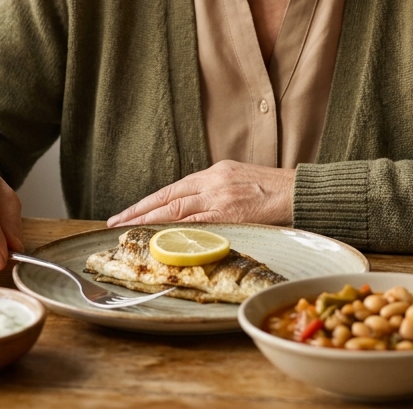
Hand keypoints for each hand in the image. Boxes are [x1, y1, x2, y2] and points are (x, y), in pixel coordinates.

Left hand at [107, 160, 294, 227]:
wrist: (297, 191)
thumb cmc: (272, 189)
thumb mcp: (239, 180)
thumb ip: (217, 192)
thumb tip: (196, 209)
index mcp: (214, 172)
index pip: (173, 188)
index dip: (148, 202)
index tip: (127, 211)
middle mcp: (213, 182)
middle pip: (168, 198)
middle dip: (139, 211)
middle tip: (114, 222)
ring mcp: (220, 198)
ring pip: (176, 210)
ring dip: (149, 222)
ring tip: (127, 230)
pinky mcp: (230, 214)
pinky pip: (197, 224)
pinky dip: (176, 232)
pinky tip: (159, 239)